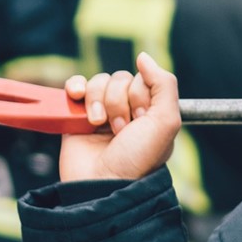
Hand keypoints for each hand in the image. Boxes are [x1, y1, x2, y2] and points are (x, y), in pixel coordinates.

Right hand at [59, 53, 181, 182]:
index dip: (139, 96)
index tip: (140, 121)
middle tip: (121, 130)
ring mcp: (100, 112)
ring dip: (99, 102)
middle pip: (120, 78)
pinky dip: (75, 88)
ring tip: (100, 127)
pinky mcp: (76, 116)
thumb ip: (164, 84)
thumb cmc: (136, 159)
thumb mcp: (166, 121)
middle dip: (119, 103)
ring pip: (98, 82)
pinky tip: (77, 100)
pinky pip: (75, 86)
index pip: (142, 79)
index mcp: (149, 111)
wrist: (101, 184)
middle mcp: (126, 110)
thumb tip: (143, 57)